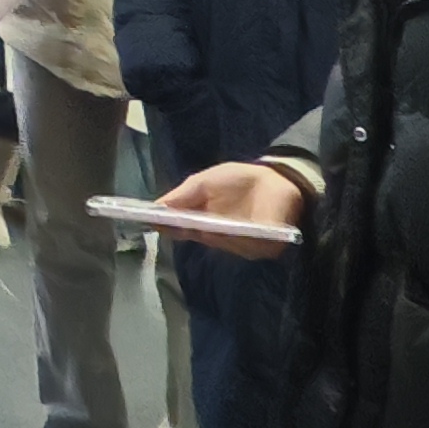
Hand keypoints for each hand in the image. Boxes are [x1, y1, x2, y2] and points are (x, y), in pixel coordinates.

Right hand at [156, 162, 312, 244]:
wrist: (277, 180)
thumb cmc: (238, 180)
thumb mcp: (204, 182)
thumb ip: (182, 196)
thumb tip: (155, 208)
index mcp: (202, 222)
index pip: (179, 228)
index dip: (166, 225)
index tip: (151, 220)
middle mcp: (218, 237)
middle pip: (198, 237)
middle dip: (188, 229)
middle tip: (177, 221)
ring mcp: (240, 245)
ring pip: (222, 243)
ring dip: (215, 233)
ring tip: (207, 224)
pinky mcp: (263, 247)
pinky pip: (247, 246)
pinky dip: (240, 237)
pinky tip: (235, 228)